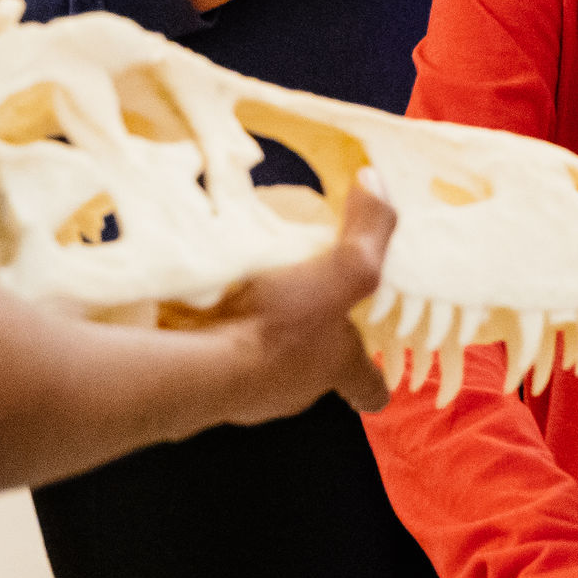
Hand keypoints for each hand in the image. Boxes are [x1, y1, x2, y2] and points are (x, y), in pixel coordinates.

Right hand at [223, 184, 396, 417]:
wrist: (199, 367)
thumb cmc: (281, 328)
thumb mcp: (344, 271)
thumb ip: (367, 232)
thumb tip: (377, 183)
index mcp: (338, 369)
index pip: (370, 389)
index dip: (376, 374)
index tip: (374, 358)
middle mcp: (299, 391)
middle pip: (316, 372)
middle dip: (315, 340)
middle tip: (307, 302)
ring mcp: (250, 395)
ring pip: (268, 367)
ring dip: (265, 335)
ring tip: (254, 296)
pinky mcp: (209, 386)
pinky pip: (224, 357)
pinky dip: (224, 334)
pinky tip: (214, 307)